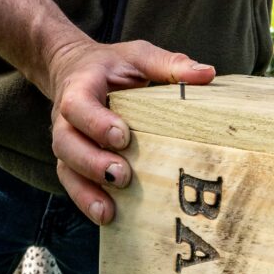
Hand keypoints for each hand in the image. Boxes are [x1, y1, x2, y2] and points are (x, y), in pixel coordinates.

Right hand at [44, 38, 213, 224]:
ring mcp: (67, 141)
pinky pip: (71, 183)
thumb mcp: (138, 57)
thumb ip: (168, 64)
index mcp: (81, 87)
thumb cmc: (112, 66)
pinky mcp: (72, 160)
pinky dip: (86, 201)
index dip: (96, 123)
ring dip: (86, 191)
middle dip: (92, 163)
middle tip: (122, 176)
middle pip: (66, 142)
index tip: (122, 136)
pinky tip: (106, 217)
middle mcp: (66, 118)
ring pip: (66, 168)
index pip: (78, 105)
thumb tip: (207, 74)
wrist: (74, 69)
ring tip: (108, 211)